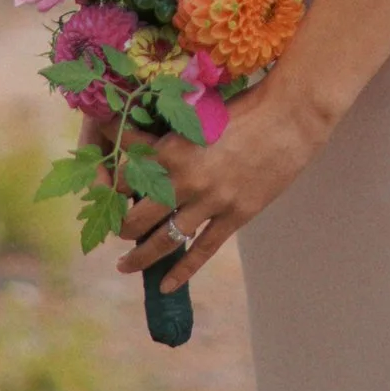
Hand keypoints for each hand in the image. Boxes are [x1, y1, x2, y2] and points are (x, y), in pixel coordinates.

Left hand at [111, 83, 330, 293]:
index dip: (107, 185)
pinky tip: (166, 284)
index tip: (100, 192)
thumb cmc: (245, 106)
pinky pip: (202, 250)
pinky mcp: (235, 215)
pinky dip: (182, 271)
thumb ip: (172, 133)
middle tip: (114, 231)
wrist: (289, 116)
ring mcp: (211, 202)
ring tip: (124, 265)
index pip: (125, 175)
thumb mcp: (199, 114)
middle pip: (136, 217)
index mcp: (172, 149)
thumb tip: (146, 140)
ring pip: (164, 240)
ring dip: (139, 257)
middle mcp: (185, 180)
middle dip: (120, 228)